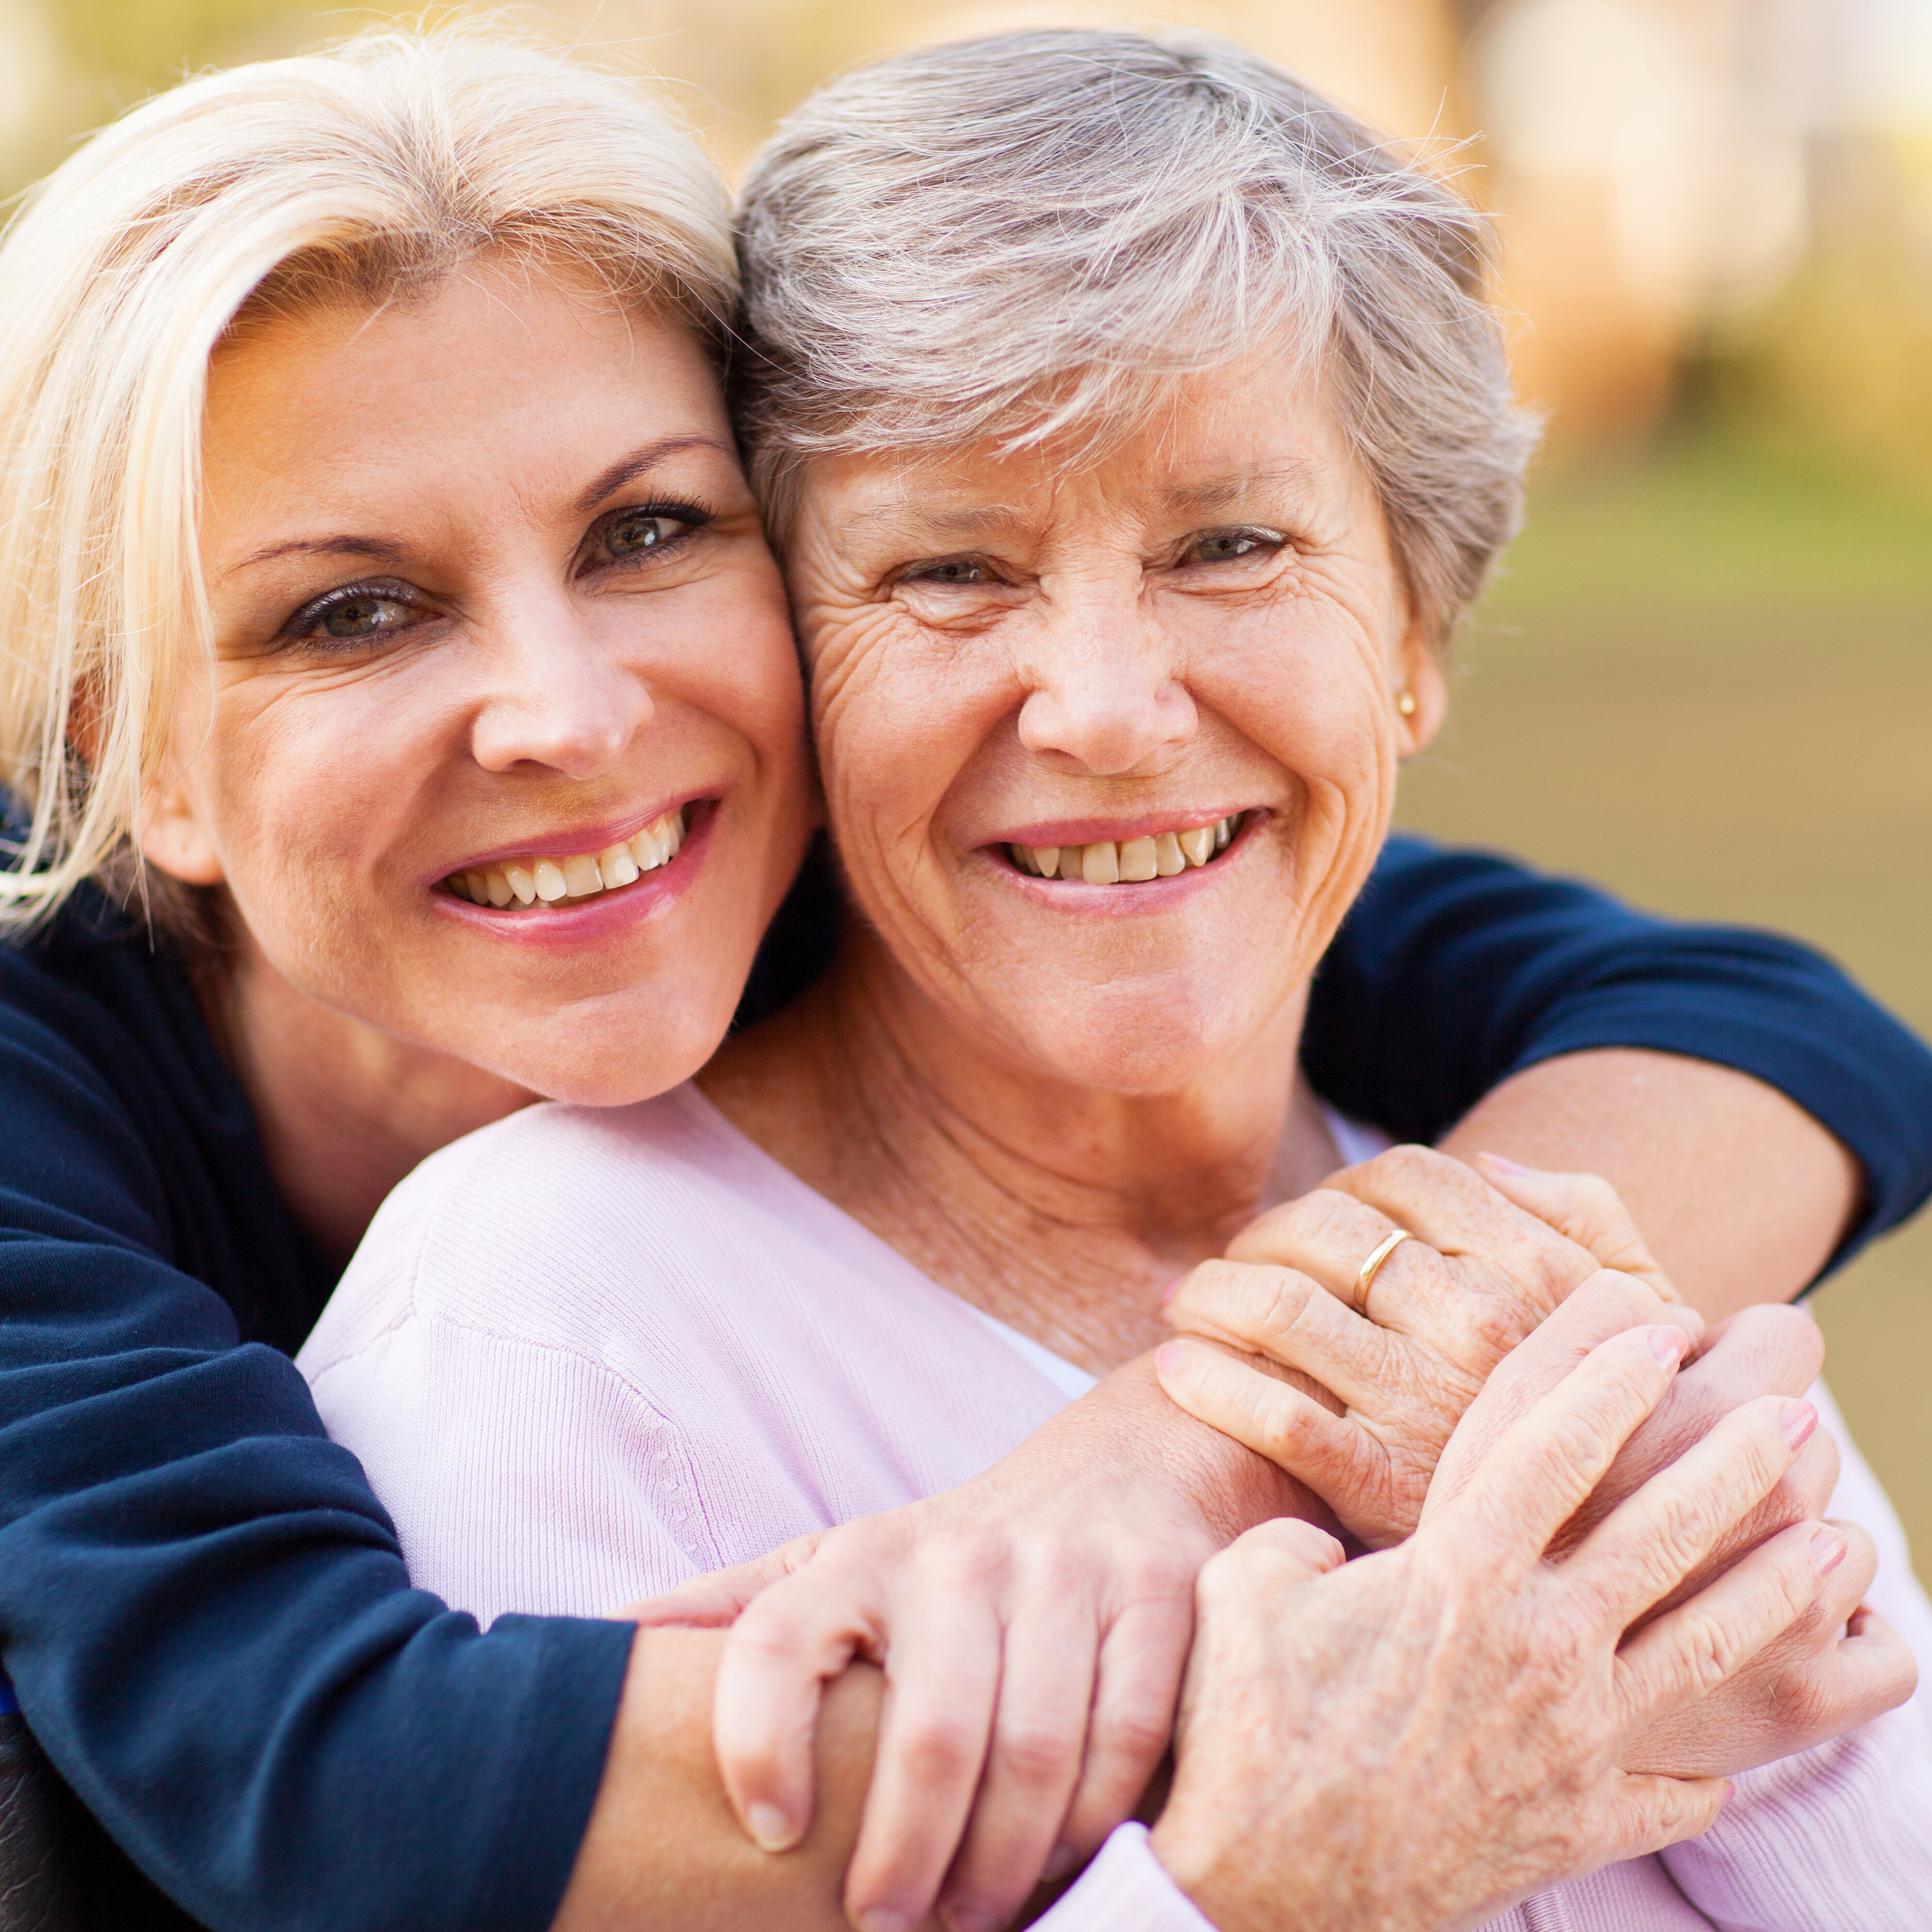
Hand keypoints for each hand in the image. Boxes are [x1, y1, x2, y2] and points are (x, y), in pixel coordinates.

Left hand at [620, 1357, 1305, 1931]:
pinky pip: (1128, 1739)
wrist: (1121, 1470)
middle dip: (908, 1860)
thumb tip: (594, 1647)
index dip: (757, 1737)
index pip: (778, 1636)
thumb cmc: (953, 1555)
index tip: (764, 1831)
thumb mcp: (837, 1562)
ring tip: (971, 1922)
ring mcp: (1066, 1572)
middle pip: (934, 1733)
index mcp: (862, 1556)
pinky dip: (1098, 1824)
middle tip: (887, 1928)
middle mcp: (961, 1557)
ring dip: (1004, 1865)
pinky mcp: (1156, 1595)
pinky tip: (1066, 1868)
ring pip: (1038, 1750)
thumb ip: (732, 1609)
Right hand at [1150, 1307, 1845, 1931]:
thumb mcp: (1243, 1593)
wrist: (1258, 1885)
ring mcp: (1568, 1743)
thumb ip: (1295, 1541)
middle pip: (1661, 1536)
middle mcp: (1532, 1650)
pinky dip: (1707, 1766)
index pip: (1552, 1449)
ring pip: (1702, 1648)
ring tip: (1829, 1544)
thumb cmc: (1237, 1727)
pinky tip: (1725, 1749)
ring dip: (1773, 1588)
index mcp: (1453, 1580)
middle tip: (1792, 1416)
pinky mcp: (1575, 1823)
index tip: (1653, 1325)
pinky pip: (1675, 1793)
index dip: (1607, 1376)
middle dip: (1732, 1464)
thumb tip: (1320, 1542)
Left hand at [1157, 1147, 1680, 1540]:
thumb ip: (1583, 1212)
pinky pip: (1267, 1410)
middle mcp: (1480, 1327)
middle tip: (1230, 1262)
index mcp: (1538, 1270)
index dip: (1338, 1186)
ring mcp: (1425, 1403)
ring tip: (1189, 1303)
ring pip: (1278, 1307)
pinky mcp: (1376, 1483)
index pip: (1401, 1178)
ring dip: (1212, 1293)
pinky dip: (1205, 1378)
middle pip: (1324, 1232)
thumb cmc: (1623, 1421)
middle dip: (1260, 1236)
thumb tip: (1488, 1159)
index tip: (1309, 1219)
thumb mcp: (1642, 1303)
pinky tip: (1175, 1368)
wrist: (1617, 1563)